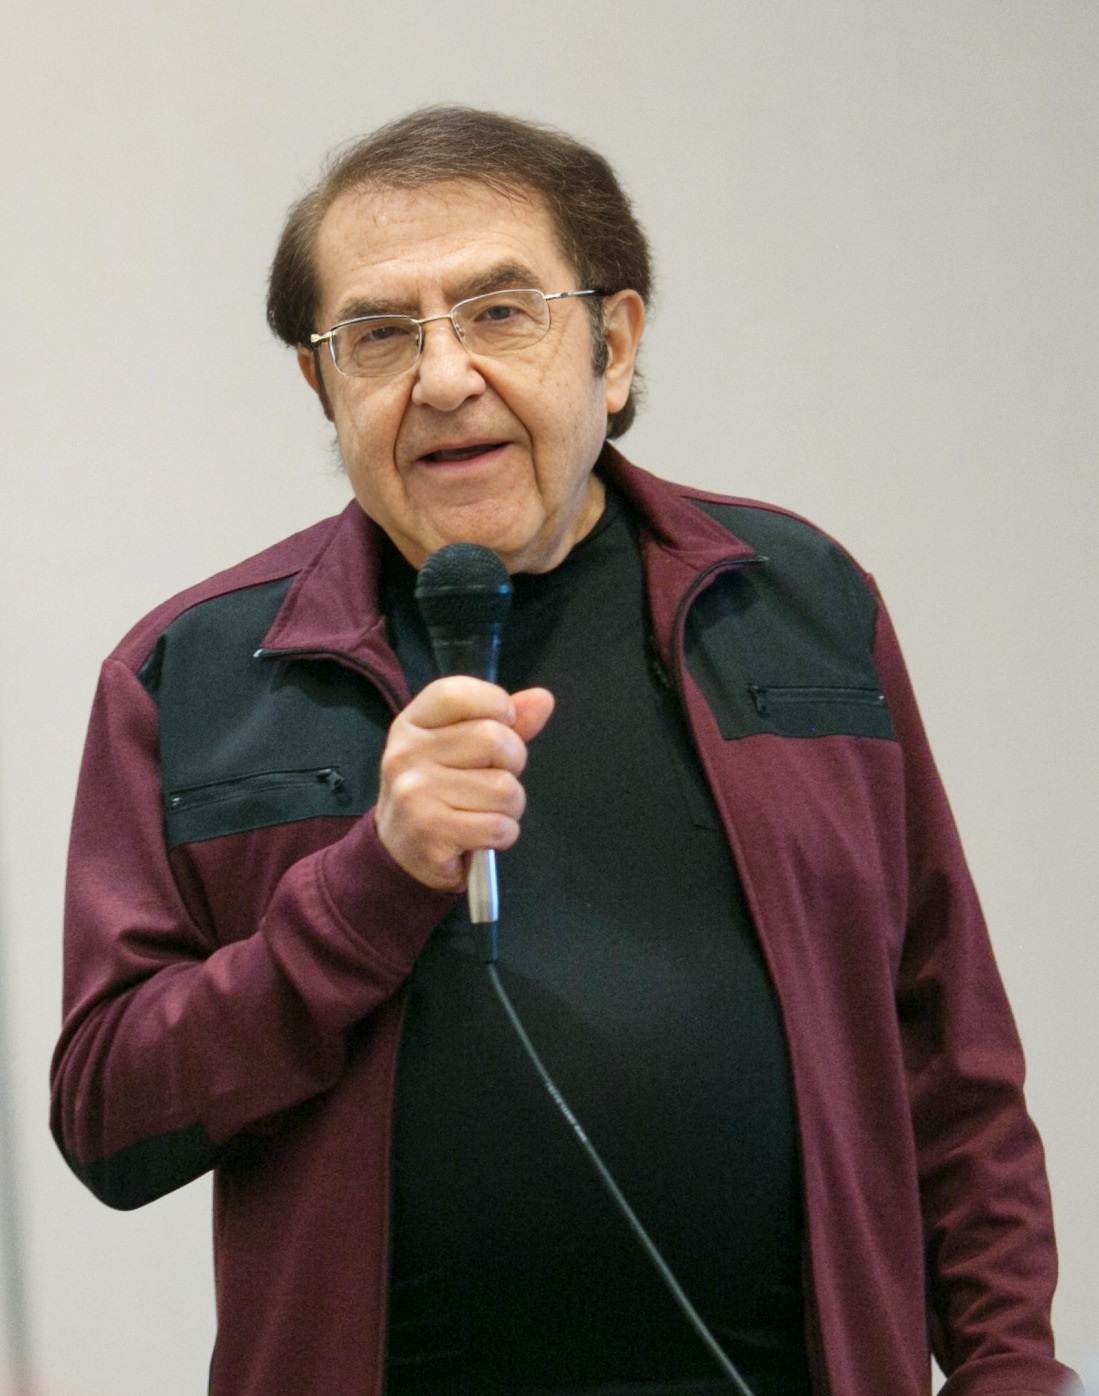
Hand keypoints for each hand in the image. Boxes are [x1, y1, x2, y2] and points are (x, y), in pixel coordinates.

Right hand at [375, 676, 554, 890]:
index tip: (502, 725)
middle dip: (512, 763)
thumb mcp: (459, 749)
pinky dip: (504, 834)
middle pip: (492, 739)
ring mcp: (415, 792)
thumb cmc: (438, 792)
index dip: (495, 704)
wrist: (399, 853)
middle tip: (493, 779)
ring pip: (503, 788)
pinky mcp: (430, 831)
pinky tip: (482, 835)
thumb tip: (543, 699)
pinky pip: (499, 826)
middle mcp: (407, 753)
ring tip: (485, 811)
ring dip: (510, 806)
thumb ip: (503, 722)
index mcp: (411, 724)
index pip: (456, 692)